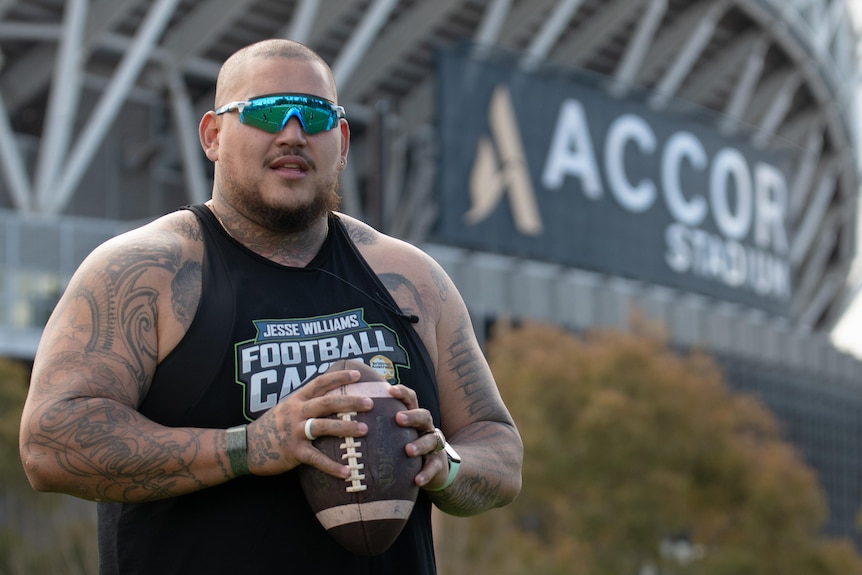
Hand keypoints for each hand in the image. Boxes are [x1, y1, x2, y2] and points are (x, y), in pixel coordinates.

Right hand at [245, 368, 371, 478]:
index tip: (357, 375)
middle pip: (327, 403)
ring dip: (346, 428)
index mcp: (296, 399)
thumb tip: (330, 397)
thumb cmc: (271, 428)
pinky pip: (316, 459)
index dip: (338, 377)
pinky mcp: (293, 452)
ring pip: (324, 426)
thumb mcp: (286, 409)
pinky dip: (332, 466)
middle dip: (350, 402)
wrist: (245, 447)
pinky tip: (347, 472)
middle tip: (370, 403)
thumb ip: (305, 403)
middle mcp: (296, 412)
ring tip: (365, 430)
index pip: (320, 383)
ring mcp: (294, 432)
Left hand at [388, 384, 449, 489]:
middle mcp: (426, 427)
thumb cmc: (406, 445)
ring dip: (419, 444)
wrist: (435, 468)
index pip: (411, 399)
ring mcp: (434, 445)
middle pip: (424, 415)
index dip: (402, 393)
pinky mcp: (437, 464)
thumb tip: (348, 411)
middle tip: (398, 418)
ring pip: (431, 440)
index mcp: (414, 416)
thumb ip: (380, 423)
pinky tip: (417, 480)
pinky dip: (426, 473)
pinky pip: (433, 467)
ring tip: (408, 450)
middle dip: (412, 416)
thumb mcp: (396, 432)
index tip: (390, 390)